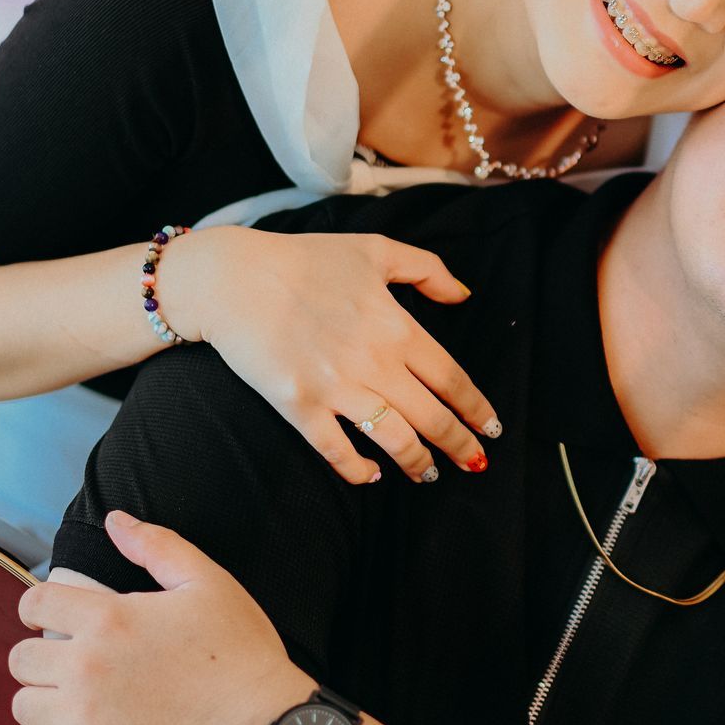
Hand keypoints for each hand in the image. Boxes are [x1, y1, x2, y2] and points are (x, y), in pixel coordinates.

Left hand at [10, 510, 316, 724]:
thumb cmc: (243, 656)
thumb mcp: (210, 586)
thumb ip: (158, 547)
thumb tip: (114, 520)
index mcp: (111, 619)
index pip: (35, 602)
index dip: (41, 606)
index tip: (58, 617)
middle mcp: (87, 667)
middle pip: (21, 658)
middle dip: (44, 655)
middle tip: (75, 663)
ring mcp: (84, 719)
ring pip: (23, 706)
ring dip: (46, 700)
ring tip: (79, 701)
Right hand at [158, 225, 499, 484]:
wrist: (233, 278)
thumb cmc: (306, 259)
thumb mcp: (376, 248)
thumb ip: (427, 269)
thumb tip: (464, 295)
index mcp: (397, 327)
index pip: (451, 379)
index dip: (475, 408)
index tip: (491, 428)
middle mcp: (374, 362)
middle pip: (431, 416)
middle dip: (458, 445)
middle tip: (474, 464)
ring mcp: (336, 388)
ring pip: (393, 439)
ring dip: (416, 462)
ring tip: (427, 474)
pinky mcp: (298, 405)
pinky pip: (335, 449)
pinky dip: (356, 469)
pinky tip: (370, 476)